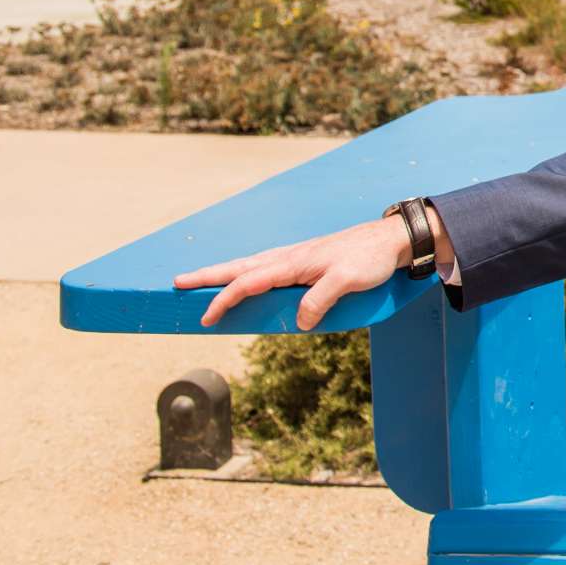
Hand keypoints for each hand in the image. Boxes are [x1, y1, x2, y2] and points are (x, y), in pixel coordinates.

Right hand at [171, 215, 410, 330]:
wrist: (389, 241)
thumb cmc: (368, 259)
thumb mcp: (347, 281)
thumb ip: (320, 300)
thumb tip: (298, 323)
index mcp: (292, 262)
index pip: (248, 282)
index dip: (224, 300)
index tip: (205, 317)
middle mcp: (288, 258)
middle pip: (238, 268)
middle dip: (207, 277)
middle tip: (176, 283)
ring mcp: (294, 258)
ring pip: (249, 266)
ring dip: (223, 273)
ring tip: (198, 281)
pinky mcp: (304, 262)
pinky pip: (264, 268)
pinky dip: (245, 273)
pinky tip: (244, 279)